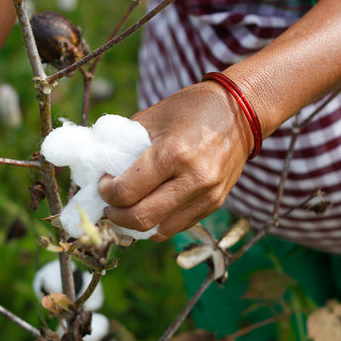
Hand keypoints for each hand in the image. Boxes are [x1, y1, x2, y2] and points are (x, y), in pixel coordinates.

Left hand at [98, 81, 253, 238]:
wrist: (241, 112)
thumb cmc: (191, 109)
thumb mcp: (153, 117)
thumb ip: (125, 144)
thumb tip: (99, 168)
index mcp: (174, 154)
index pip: (127, 192)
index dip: (106, 193)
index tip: (103, 184)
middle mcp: (193, 179)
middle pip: (141, 219)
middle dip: (116, 216)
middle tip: (109, 205)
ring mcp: (207, 196)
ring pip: (159, 231)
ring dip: (136, 225)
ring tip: (127, 209)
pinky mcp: (214, 204)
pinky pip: (177, 227)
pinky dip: (158, 223)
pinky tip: (149, 208)